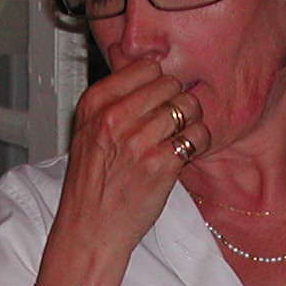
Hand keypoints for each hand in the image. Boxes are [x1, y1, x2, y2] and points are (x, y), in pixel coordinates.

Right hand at [54, 59, 208, 256]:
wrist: (90, 228)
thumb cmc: (91, 183)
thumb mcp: (87, 129)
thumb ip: (110, 95)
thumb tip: (129, 56)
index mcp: (95, 103)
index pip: (146, 67)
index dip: (157, 83)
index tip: (156, 99)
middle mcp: (115, 118)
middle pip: (170, 84)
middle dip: (175, 100)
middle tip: (169, 122)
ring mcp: (138, 141)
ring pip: (188, 106)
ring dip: (190, 121)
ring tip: (177, 137)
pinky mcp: (161, 164)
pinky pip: (198, 135)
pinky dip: (197, 143)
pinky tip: (183, 153)